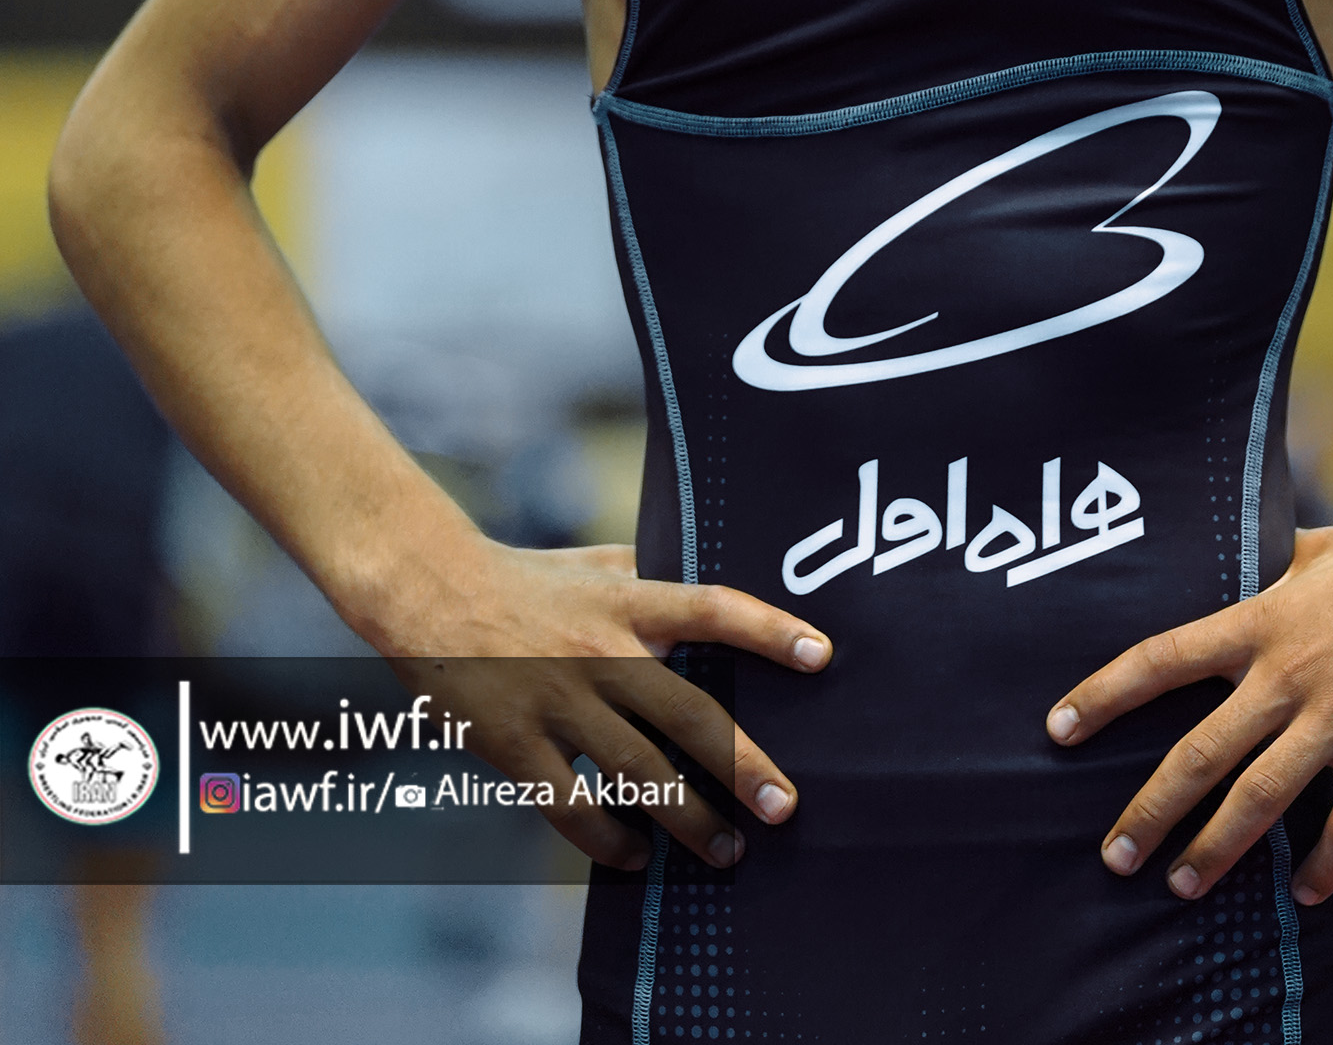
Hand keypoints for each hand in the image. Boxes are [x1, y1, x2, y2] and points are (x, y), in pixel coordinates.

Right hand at [379, 537, 831, 874]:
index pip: (712, 608)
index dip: (769, 630)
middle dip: (743, 765)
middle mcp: (600, 650)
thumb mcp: (596, 560)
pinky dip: (608, 839)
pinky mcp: (514, 743)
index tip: (822, 656)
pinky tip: (636, 855)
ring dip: (688, 819)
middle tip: (785, 806)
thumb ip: (652, 575)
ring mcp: (557, 700)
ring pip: (637, 772)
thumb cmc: (523, 576)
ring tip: (727, 852)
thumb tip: (712, 581)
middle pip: (688, 714)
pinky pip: (570, 806)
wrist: (427, 586)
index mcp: (626, 600)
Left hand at [1044, 505, 1332, 904]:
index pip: (1162, 659)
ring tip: (1183, 886)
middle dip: (1151, 811)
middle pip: (1200, 753)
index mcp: (1261, 620)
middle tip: (1115, 856)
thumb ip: (1264, 571)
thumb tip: (1228, 567)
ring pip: (1261, 800)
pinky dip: (1327, 865)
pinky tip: (1306, 893)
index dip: (1104, 693)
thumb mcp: (1308, 549)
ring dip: (1216, 850)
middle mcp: (1288, 673)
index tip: (1058, 727)